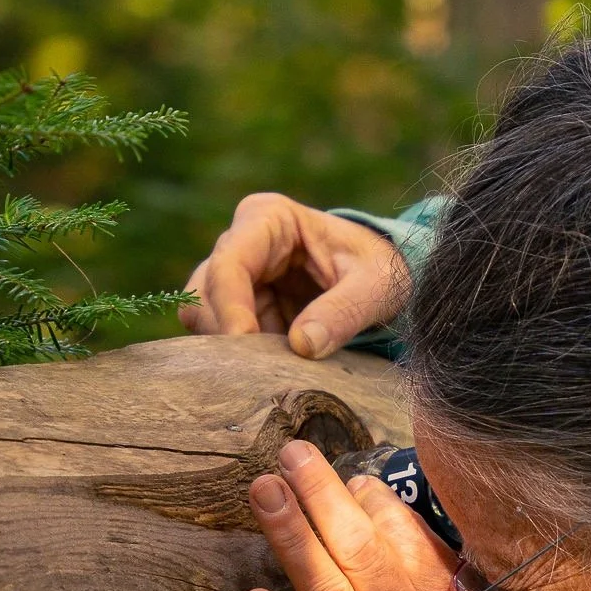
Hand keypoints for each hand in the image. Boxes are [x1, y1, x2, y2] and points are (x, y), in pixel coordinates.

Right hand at [182, 193, 408, 357]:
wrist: (386, 277)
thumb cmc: (382, 268)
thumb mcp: (378, 286)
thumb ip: (344, 312)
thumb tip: (301, 346)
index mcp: (269, 218)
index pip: (230, 263)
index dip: (230, 308)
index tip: (246, 345)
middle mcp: (240, 242)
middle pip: (207, 293)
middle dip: (228, 335)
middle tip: (259, 372)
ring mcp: (235, 277)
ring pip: (205, 318)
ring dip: (234, 350)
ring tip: (274, 371)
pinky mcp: (239, 308)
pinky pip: (222, 338)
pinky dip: (243, 359)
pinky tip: (273, 371)